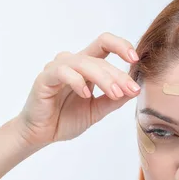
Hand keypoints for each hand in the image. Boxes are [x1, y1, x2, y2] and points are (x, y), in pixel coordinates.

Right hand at [17, 32, 140, 145]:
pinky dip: (77, 82)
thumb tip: (135, 88)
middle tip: (131, 90)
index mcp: (86, 67)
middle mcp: (72, 63)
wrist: (41, 134)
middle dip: (118, 74)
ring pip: (84, 63)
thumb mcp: (97, 110)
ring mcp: (58, 68)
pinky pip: (63, 72)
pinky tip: (86, 95)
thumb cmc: (65, 119)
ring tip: (115, 94)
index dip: (121, 46)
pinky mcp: (45, 78)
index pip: (105, 45)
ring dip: (104, 78)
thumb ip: (114, 99)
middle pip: (99, 58)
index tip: (136, 60)